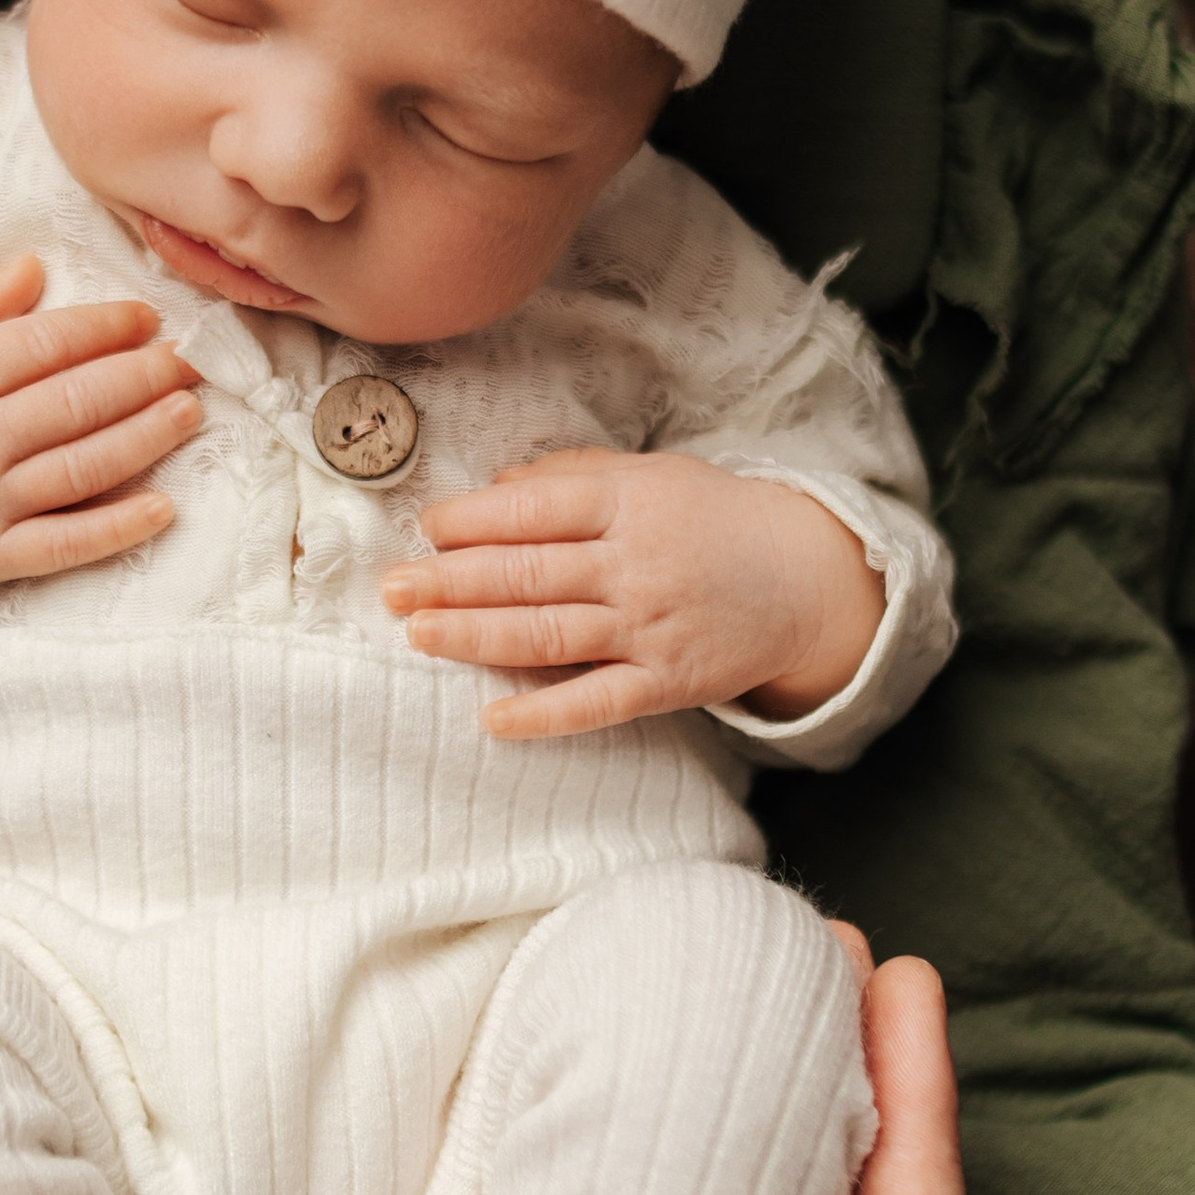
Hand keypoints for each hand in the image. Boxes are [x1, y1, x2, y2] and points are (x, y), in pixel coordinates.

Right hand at [0, 252, 200, 639]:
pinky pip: (65, 543)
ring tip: (188, 411)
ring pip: (84, 465)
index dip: (108, 327)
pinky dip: (118, 527)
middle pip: (78, 400)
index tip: (149, 319)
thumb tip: (37, 267)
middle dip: (143, 376)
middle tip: (187, 361)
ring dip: (147, 436)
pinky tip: (164, 508)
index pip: (49, 344)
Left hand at [380, 446, 883, 740]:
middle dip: (450, 581)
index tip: (426, 530)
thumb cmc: (711, 519)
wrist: (803, 577)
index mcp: (629, 502)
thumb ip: (574, 477)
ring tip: (418, 635)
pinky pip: (595, 703)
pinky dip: (542, 716)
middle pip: (526, 574)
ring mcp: (650, 626)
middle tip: (391, 589)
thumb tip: (495, 485)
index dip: (472, 521)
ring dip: (474, 636)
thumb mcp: (651, 475)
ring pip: (546, 635)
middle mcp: (635, 563)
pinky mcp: (666, 681)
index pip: (534, 510)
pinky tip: (491, 719)